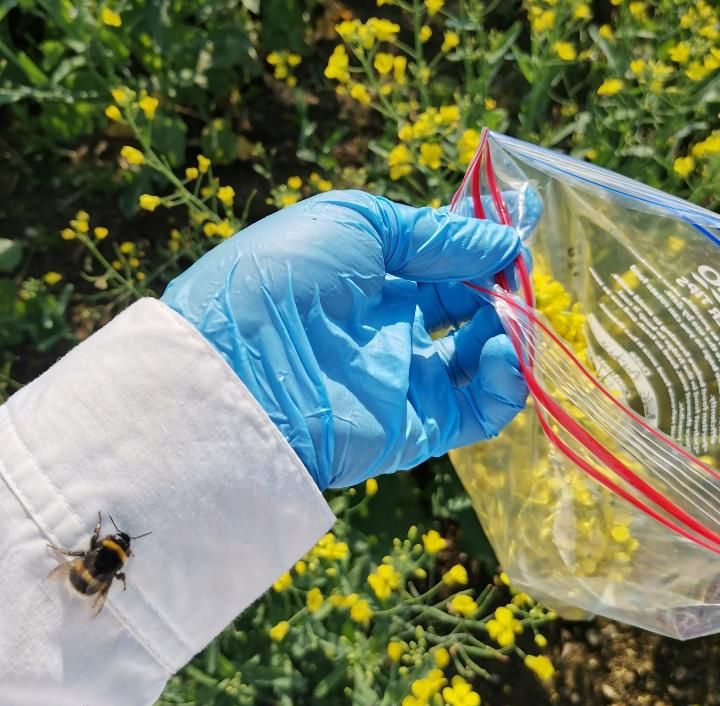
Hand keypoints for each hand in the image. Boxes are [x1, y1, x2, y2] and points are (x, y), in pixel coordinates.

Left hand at [162, 190, 539, 489]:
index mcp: (370, 278)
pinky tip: (502, 348)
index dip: (481, 248)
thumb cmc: (286, 278)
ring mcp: (405, 379)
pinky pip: (481, 410)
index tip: (517, 232)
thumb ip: (429, 233)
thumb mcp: (354, 224)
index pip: (442, 263)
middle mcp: (390, 328)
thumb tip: (501, 238)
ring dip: (511, 332)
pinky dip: (506, 381)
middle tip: (520, 274)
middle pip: (466, 308)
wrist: (238, 367)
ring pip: (482, 359)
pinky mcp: (417, 428)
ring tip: (511, 312)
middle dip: (501, 287)